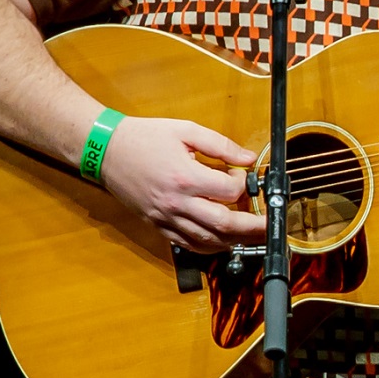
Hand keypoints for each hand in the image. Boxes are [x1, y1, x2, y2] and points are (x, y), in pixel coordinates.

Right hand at [97, 116, 263, 252]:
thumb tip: (249, 158)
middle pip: (225, 225)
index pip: (229, 191)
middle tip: (271, 226)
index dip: (244, 184)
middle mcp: (177, 203)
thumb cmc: (144, 138)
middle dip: (254, 228)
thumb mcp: (186, 130)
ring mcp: (166, 218)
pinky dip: (210, 247)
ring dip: (235, 241)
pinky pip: (188, 244)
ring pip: (208, 241)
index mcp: (186, 177)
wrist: (106, 150)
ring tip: (254, 237)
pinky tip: (224, 242)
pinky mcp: (158, 226)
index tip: (246, 176)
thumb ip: (221, 145)